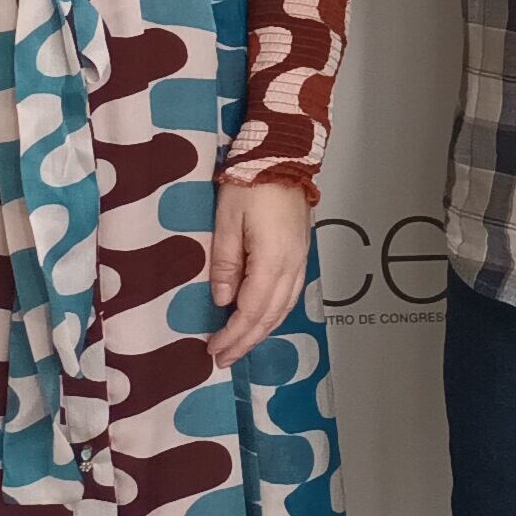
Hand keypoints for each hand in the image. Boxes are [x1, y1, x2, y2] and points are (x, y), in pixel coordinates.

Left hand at [209, 179, 313, 370]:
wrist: (285, 156)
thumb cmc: (250, 184)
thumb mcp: (226, 221)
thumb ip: (225, 263)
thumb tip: (223, 300)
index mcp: (272, 260)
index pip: (251, 310)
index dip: (233, 335)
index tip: (213, 350)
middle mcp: (292, 266)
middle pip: (270, 315)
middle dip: (246, 341)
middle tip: (223, 359)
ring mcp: (301, 260)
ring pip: (284, 307)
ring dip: (262, 331)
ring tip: (241, 345)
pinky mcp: (302, 253)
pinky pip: (291, 294)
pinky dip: (275, 313)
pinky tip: (263, 318)